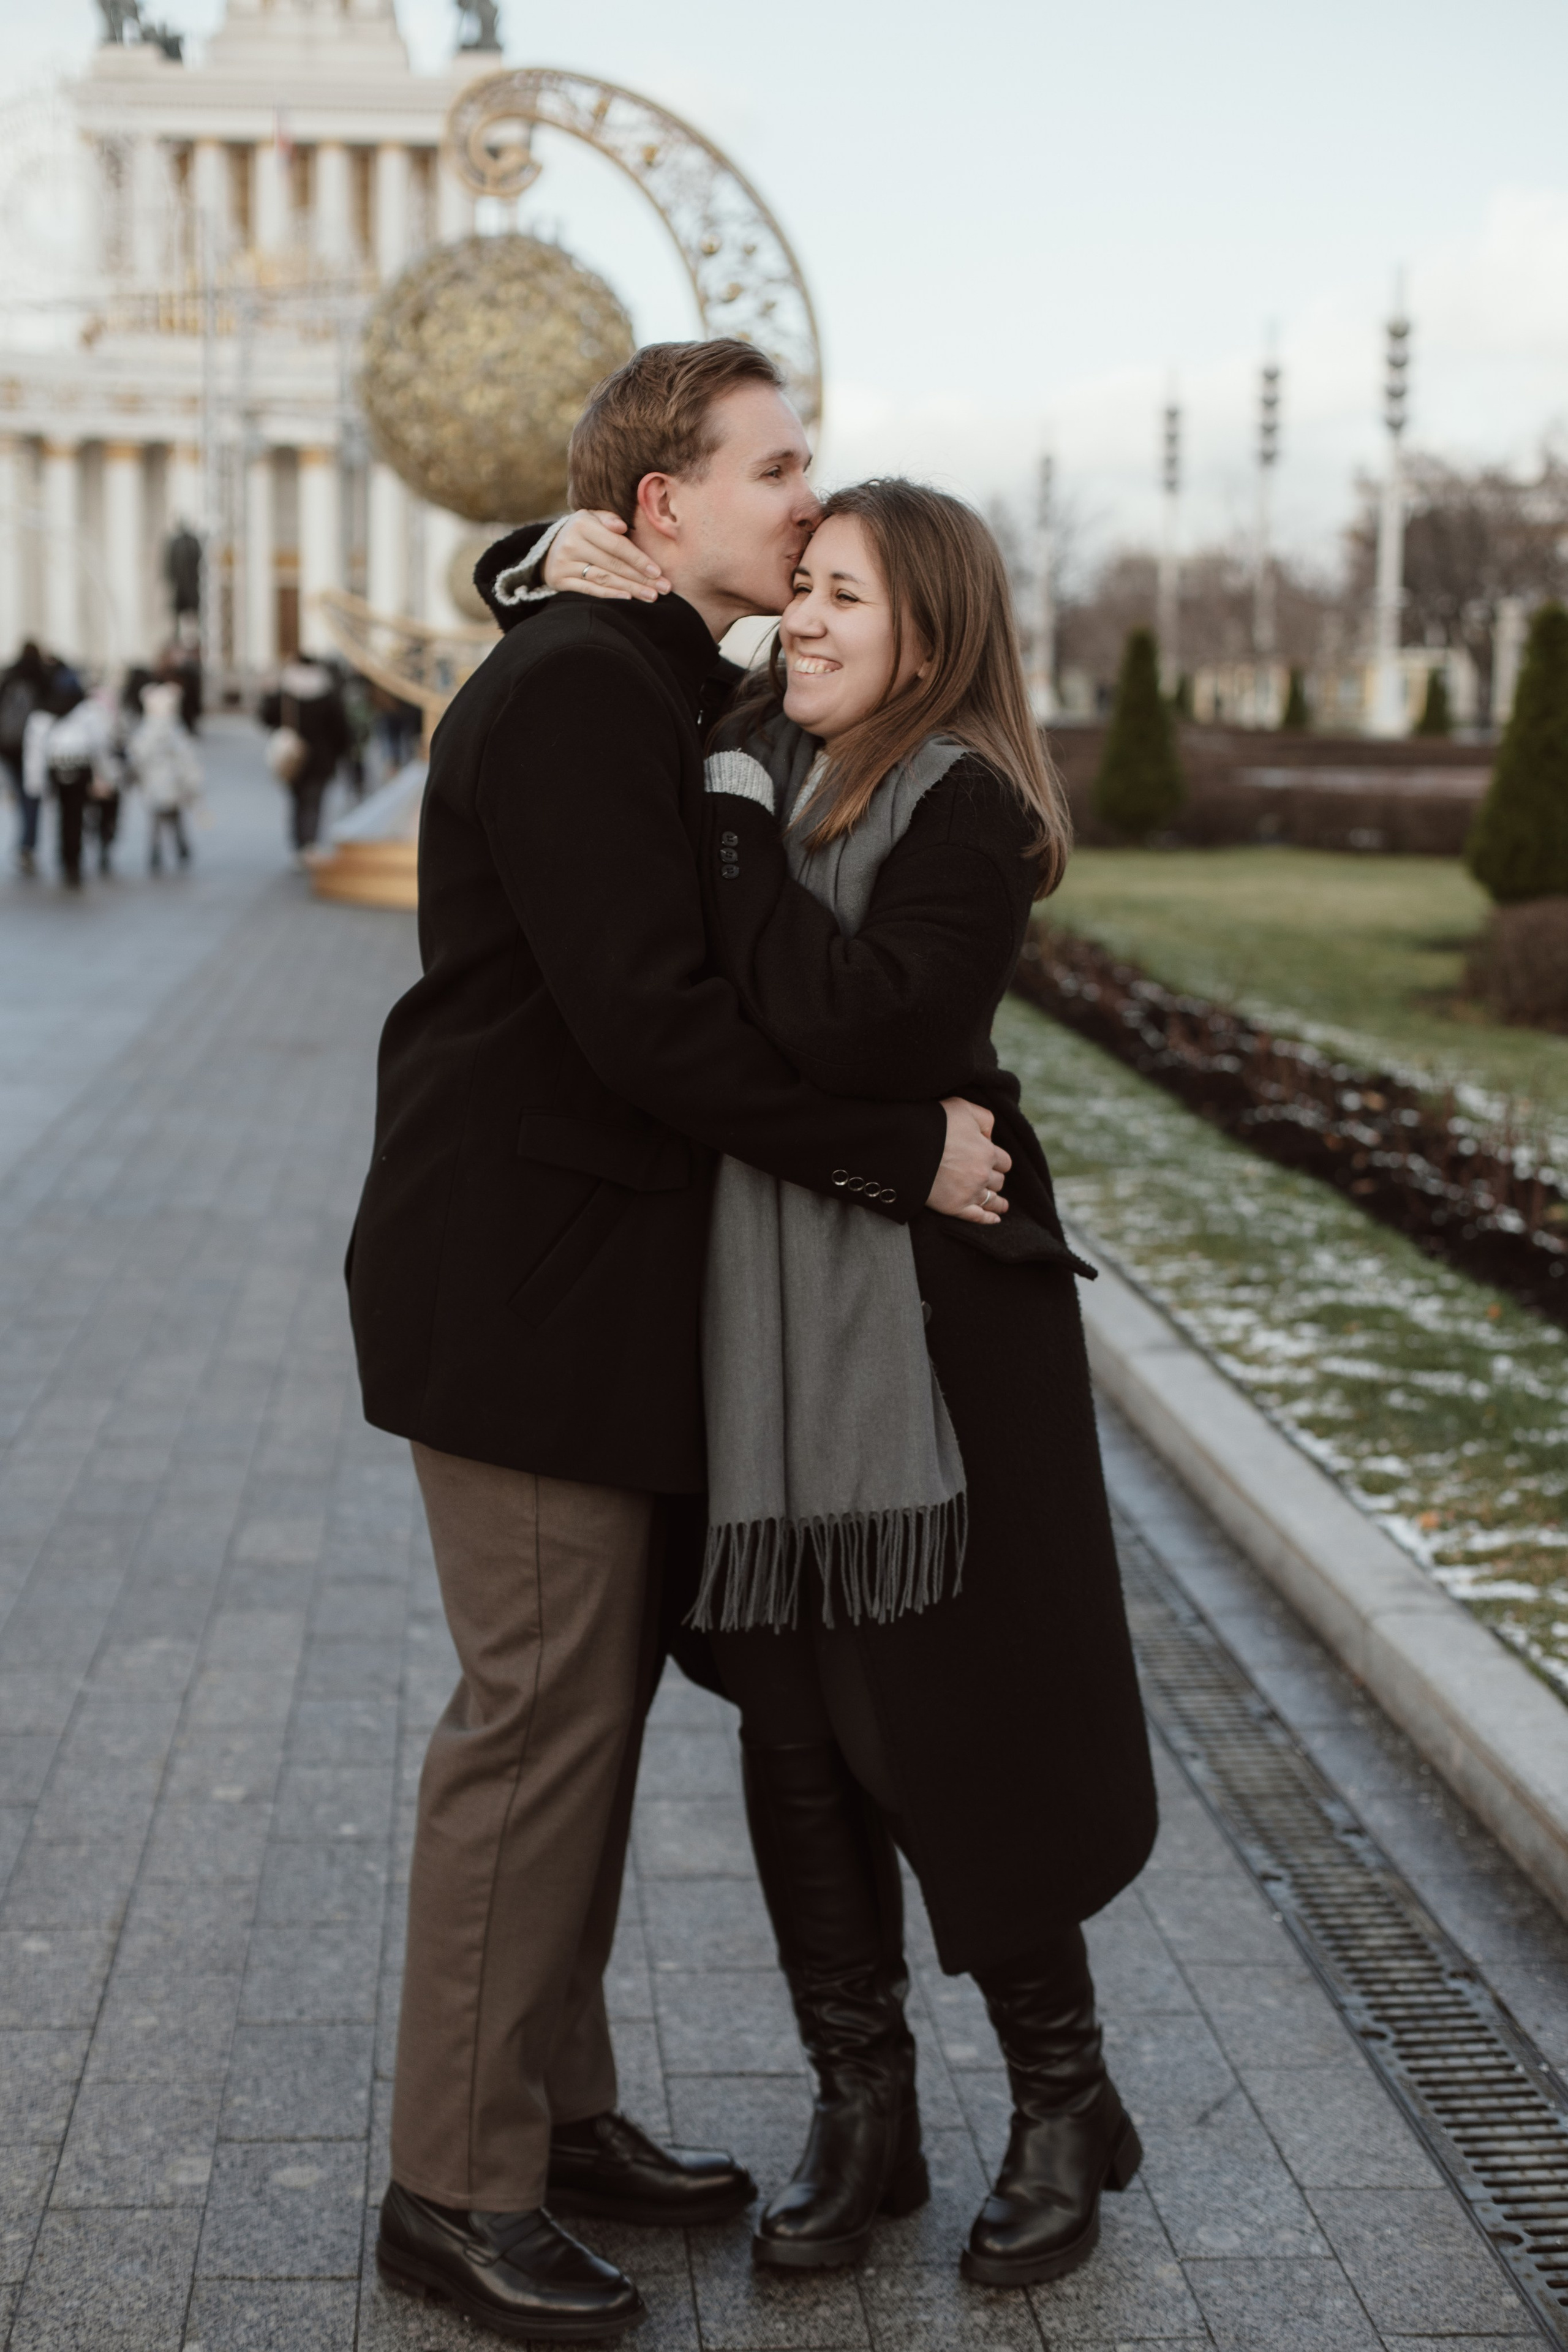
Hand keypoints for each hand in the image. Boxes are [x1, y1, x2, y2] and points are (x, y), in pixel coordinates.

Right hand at [543, 510, 670, 601]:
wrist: (550, 548)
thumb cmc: (583, 532)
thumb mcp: (592, 518)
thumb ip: (608, 518)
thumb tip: (622, 526)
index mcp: (582, 524)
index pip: (617, 545)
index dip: (639, 559)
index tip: (658, 571)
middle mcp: (571, 544)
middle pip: (613, 564)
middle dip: (641, 578)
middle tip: (663, 589)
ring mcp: (565, 563)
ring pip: (604, 579)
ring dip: (631, 589)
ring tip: (651, 596)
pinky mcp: (560, 580)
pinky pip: (589, 590)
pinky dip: (609, 595)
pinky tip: (628, 599)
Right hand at [926, 1098, 1011, 1223]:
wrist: (906, 1144)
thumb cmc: (935, 1123)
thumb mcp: (964, 1107)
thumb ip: (984, 1118)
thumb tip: (990, 1135)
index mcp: (988, 1152)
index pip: (1004, 1161)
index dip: (997, 1159)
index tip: (989, 1159)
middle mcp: (982, 1174)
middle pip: (998, 1181)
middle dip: (994, 1177)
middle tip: (985, 1176)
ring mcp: (969, 1192)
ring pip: (992, 1199)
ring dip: (997, 1201)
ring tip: (1001, 1205)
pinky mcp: (954, 1206)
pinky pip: (977, 1216)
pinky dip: (988, 1219)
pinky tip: (994, 1220)